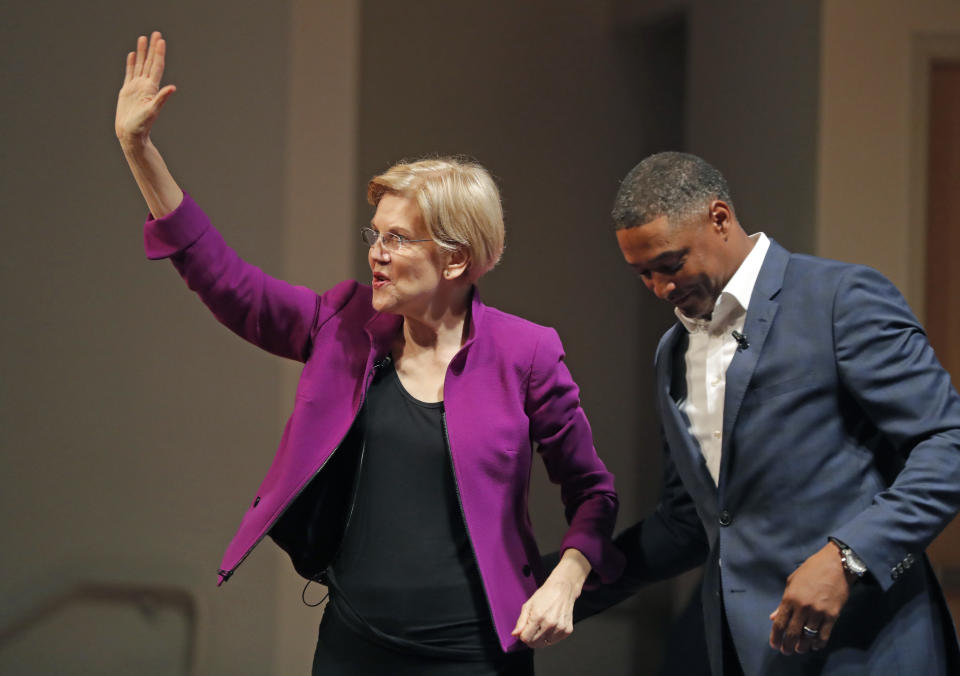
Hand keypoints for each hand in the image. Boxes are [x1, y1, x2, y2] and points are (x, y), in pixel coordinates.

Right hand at [115, 31, 175, 147]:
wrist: (130, 134)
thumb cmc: (141, 126)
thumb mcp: (152, 111)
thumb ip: (162, 98)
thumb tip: (173, 88)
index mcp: (151, 88)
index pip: (156, 66)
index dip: (159, 53)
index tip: (161, 40)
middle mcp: (145, 86)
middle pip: (150, 62)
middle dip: (153, 48)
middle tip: (156, 33)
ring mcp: (136, 87)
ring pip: (140, 65)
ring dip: (142, 52)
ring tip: (143, 38)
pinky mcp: (127, 91)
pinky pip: (130, 73)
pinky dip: (132, 63)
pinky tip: (132, 55)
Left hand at [512, 549, 589, 648]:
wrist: (563, 589)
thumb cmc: (545, 596)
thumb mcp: (528, 605)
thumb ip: (520, 622)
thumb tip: (515, 635)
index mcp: (538, 616)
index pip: (526, 638)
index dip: (523, 635)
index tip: (525, 630)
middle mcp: (550, 623)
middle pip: (535, 643)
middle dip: (531, 638)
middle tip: (533, 627)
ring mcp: (560, 628)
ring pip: (545, 644)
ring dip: (542, 638)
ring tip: (543, 625)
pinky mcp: (567, 630)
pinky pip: (555, 641)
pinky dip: (551, 636)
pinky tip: (551, 626)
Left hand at [769, 541, 852, 654]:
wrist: (835, 565)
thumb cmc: (811, 570)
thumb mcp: (792, 582)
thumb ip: (783, 602)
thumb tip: (774, 617)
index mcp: (790, 598)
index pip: (780, 623)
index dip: (776, 637)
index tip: (775, 645)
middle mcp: (803, 607)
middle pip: (792, 633)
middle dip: (788, 645)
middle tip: (786, 651)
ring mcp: (818, 612)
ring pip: (808, 636)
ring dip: (803, 647)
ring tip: (800, 650)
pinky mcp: (832, 616)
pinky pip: (824, 635)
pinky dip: (819, 643)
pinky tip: (815, 646)